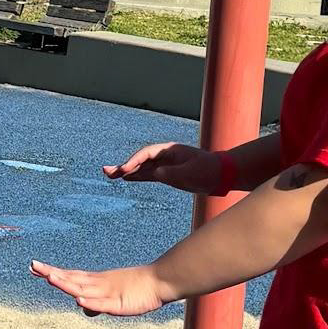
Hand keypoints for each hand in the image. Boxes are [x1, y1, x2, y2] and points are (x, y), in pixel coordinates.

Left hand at [29, 260, 169, 316]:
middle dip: (52, 273)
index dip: (52, 272)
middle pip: (71, 279)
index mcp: (95, 282)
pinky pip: (102, 304)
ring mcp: (107, 292)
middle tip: (33, 265)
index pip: (69, 276)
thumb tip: (82, 307)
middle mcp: (98, 284)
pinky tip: (79, 300)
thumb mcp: (111, 299)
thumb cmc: (136, 288)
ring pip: (84, 289)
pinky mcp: (118, 303)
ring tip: (50, 278)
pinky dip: (90, 302)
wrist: (159, 281)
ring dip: (67, 284)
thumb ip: (96, 304)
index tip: (34, 267)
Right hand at [103, 141, 221, 192]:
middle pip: (140, 159)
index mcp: (170, 150)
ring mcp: (165, 165)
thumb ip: (173, 173)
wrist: (221, 175)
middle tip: (106, 171)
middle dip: (124, 165)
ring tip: (109, 175)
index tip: (124, 171)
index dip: (134, 162)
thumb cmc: (208, 170)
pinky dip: (136, 176)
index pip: (147, 154)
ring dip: (126, 171)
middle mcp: (165, 156)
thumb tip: (156, 174)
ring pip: (142, 168)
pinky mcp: (167, 174)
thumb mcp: (191, 172)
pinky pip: (148, 175)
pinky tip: (125, 178)